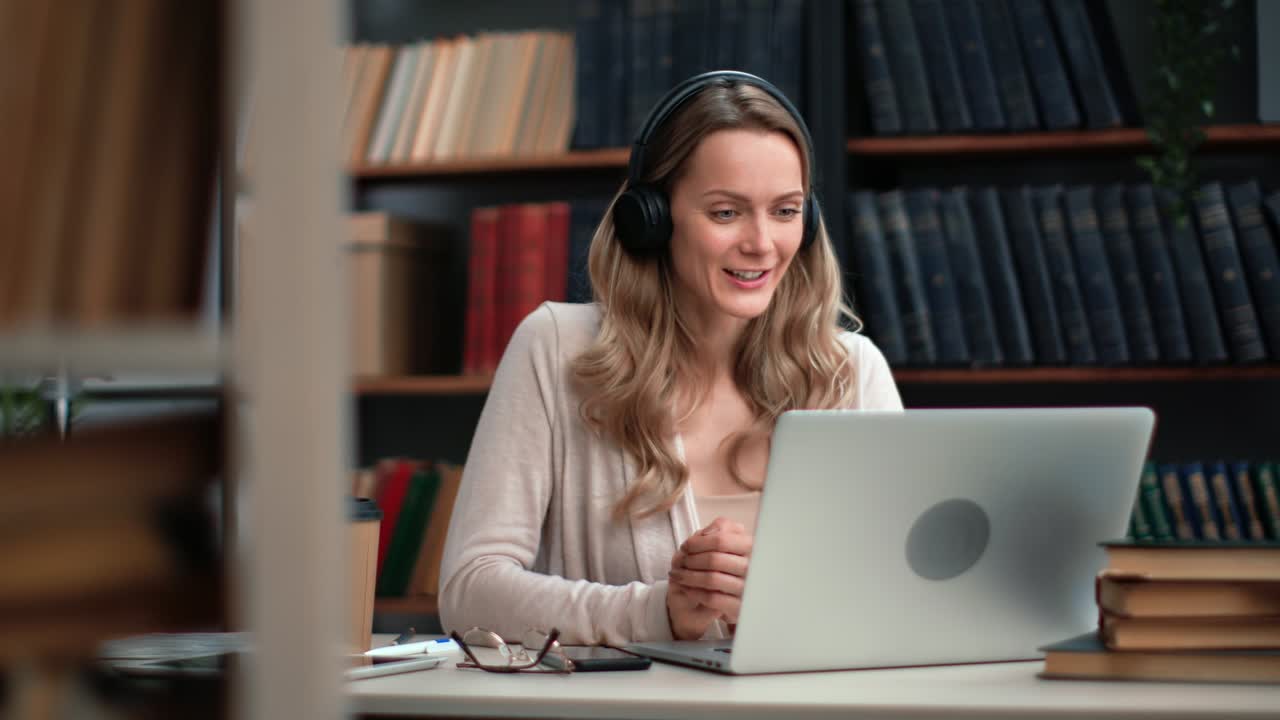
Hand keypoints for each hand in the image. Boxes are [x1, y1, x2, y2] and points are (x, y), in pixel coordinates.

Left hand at [666, 517, 751, 637]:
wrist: (726, 596)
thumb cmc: (720, 563)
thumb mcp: (721, 540)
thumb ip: (720, 528)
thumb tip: (707, 534)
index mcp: (749, 546)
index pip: (721, 539)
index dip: (697, 542)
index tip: (685, 547)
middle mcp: (752, 567)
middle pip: (714, 559)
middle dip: (691, 560)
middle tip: (680, 563)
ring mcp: (746, 588)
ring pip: (712, 579)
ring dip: (688, 576)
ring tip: (678, 575)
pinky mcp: (738, 607)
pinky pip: (712, 598)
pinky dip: (694, 592)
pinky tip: (687, 589)